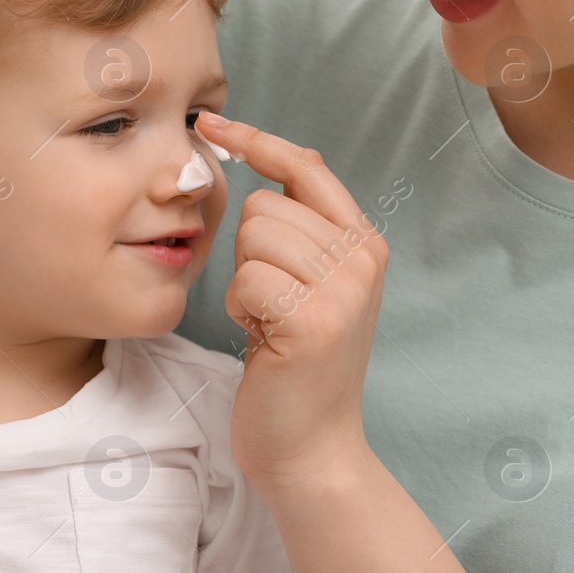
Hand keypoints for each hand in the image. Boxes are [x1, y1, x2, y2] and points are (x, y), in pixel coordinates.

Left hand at [194, 112, 385, 491]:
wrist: (311, 449)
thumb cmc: (295, 370)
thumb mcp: (311, 287)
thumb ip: (301, 229)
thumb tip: (262, 158)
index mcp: (364, 243)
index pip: (306, 165)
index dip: (256, 141)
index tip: (209, 122)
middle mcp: (363, 258)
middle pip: (266, 203)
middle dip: (248, 251)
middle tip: (271, 304)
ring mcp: (345, 288)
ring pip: (254, 235)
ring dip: (245, 281)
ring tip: (269, 322)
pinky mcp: (314, 319)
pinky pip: (248, 277)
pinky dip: (243, 309)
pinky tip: (263, 340)